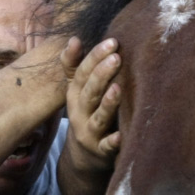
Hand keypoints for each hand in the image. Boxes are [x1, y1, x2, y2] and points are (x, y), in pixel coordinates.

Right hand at [64, 37, 121, 173]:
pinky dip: (113, 142)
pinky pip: (106, 147)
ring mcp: (90, 133)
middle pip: (89, 92)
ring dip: (107, 104)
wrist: (84, 156)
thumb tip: (73, 38)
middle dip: (101, 74)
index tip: (112, 42)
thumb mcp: (77, 91)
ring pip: (98, 118)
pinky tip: (120, 136)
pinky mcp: (101, 151)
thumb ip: (75, 66)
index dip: (95, 57)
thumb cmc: (87, 114)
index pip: (82, 73)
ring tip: (117, 88)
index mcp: (75, 95)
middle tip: (116, 57)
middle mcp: (80, 113)